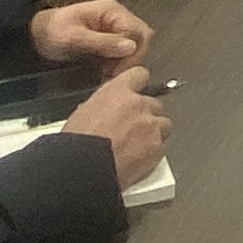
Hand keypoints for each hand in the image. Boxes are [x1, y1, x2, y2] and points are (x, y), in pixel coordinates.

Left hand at [34, 0, 148, 70]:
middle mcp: (117, 18)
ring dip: (125, 64)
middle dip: (131, 59)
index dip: (133, 53)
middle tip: (114, 75)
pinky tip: (105, 74)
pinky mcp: (109, 42)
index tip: (118, 71)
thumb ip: (103, 42)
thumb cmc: (52, 33)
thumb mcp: (74, 38)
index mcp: (112, 11)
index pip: (138, 31)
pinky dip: (118, 65)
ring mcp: (114, 30)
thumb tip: (131, 46)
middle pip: (140, 39)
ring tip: (108, 76)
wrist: (34, 36)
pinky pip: (123, 54)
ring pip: (134, 48)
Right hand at [59, 66, 172, 190]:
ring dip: (154, 132)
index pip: (139, 74)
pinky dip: (154, 152)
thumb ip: (103, 105)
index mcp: (118, 90)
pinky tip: (139, 159)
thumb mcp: (83, 112)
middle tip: (132, 129)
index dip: (138, 84)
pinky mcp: (157, 147)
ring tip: (138, 145)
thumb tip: (106, 111)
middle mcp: (138, 104)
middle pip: (154, 104)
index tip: (137, 91)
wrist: (86, 168)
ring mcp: (151, 125)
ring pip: (164, 124)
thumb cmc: (78, 143)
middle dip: (145, 115)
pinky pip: (163, 146)